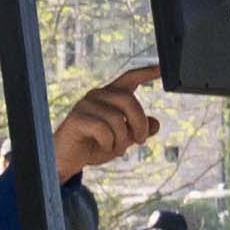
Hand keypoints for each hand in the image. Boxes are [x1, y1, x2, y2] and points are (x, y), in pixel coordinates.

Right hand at [59, 66, 163, 181]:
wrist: (68, 160)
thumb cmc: (94, 146)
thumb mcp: (122, 140)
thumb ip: (138, 130)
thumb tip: (156, 124)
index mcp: (109, 96)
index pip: (129, 78)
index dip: (145, 73)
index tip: (160, 69)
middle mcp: (97, 95)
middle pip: (128, 99)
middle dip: (139, 122)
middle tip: (141, 140)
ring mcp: (85, 105)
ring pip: (117, 119)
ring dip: (122, 140)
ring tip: (116, 148)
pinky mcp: (77, 118)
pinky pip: (104, 130)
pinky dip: (109, 143)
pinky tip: (103, 146)